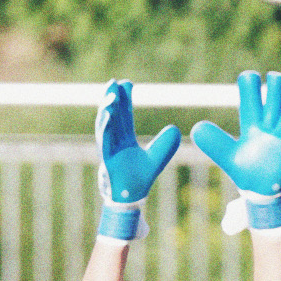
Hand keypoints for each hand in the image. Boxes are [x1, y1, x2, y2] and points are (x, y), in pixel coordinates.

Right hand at [96, 80, 179, 239]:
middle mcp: (115, 141)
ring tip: (111, 94)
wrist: (130, 198)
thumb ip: (165, 145)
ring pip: (105, 125)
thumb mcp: (156, 159)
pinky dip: (105, 126)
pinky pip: (105, 139)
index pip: (124, 115)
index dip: (125, 99)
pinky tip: (108, 114)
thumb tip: (175, 129)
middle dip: (112, 98)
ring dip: (107, 109)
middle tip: (114, 81)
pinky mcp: (106, 157)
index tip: (127, 83)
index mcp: (125, 139)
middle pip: (112, 116)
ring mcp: (109, 148)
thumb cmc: (139, 179)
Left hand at [190, 71, 280, 229]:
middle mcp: (270, 115)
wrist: (263, 190)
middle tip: (267, 111)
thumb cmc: (244, 171)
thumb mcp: (227, 157)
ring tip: (280, 125)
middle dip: (274, 86)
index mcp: (251, 115)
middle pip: (276, 80)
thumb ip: (213, 142)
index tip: (250, 89)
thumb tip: (195, 128)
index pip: (250, 84)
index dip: (250, 80)